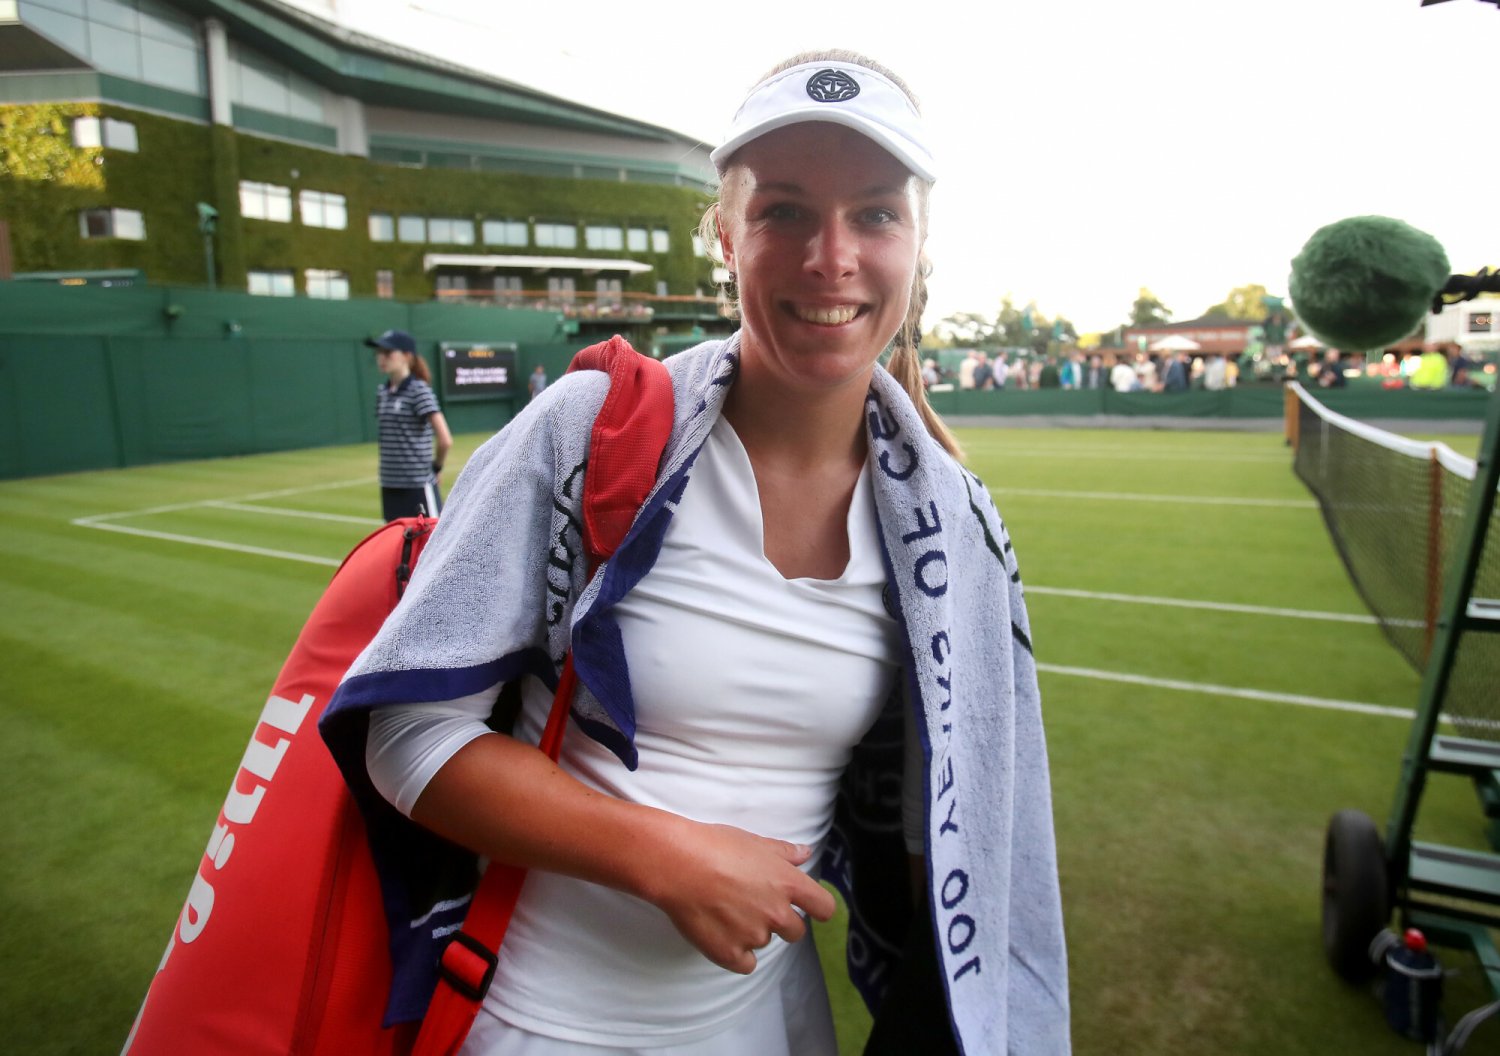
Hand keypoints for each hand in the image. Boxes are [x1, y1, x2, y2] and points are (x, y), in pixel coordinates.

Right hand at [644, 820, 836, 974]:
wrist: (677, 863)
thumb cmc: (714, 845)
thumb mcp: (754, 841)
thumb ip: (784, 852)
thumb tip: (805, 854)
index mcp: (788, 883)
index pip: (824, 908)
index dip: (818, 909)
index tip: (809, 909)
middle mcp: (777, 912)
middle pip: (796, 932)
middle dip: (782, 923)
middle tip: (755, 907)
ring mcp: (754, 935)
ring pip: (764, 943)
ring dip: (751, 932)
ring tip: (726, 910)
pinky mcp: (730, 953)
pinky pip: (745, 963)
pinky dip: (736, 953)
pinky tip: (721, 933)